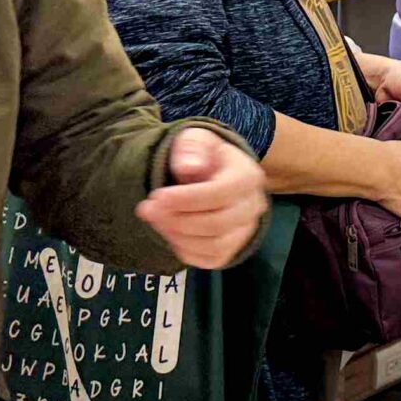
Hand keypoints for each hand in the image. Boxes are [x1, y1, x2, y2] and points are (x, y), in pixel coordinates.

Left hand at [138, 127, 266, 269]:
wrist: (213, 174)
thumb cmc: (204, 156)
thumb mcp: (195, 140)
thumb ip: (191, 148)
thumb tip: (189, 168)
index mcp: (248, 176)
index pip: (221, 194)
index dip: (187, 199)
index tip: (156, 196)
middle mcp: (253, 207)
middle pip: (217, 224)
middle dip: (177, 220)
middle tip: (147, 209)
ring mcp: (245, 231)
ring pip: (213, 246)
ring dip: (177, 236)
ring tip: (155, 219)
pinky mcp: (233, 250)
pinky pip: (209, 260)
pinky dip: (184, 250)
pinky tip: (168, 232)